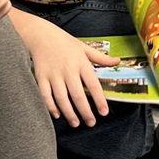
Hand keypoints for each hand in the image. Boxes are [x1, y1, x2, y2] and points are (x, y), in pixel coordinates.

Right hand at [12, 9, 117, 126]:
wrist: (40, 35)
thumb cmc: (64, 42)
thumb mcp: (84, 47)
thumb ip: (101, 58)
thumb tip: (118, 61)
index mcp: (81, 63)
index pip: (93, 84)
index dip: (99, 100)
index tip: (104, 112)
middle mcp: (67, 70)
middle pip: (77, 95)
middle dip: (85, 111)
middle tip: (91, 123)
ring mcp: (53, 74)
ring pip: (61, 98)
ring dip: (69, 113)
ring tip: (76, 123)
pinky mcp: (41, 77)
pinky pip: (45, 95)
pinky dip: (51, 106)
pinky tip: (57, 114)